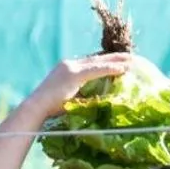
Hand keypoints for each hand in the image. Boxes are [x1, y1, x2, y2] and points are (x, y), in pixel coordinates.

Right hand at [21, 53, 137, 121]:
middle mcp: (69, 64)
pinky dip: (110, 69)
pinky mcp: (73, 74)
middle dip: (114, 57)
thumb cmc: (52, 111)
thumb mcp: (71, 100)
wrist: (37, 109)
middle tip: (131, 57)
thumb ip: (84, 96)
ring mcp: (71, 68)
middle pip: (96, 58)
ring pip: (98, 62)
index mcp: (68, 69)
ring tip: (132, 61)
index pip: (91, 62)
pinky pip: (96, 70)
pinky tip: (123, 69)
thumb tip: (101, 101)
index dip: (106, 62)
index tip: (120, 62)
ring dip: (116, 61)